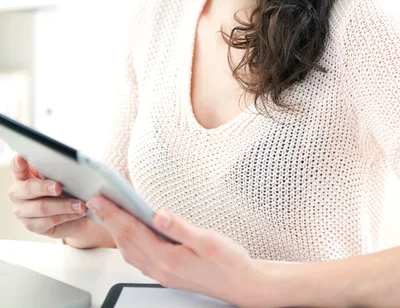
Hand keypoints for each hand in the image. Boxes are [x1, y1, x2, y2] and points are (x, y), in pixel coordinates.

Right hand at [8, 154, 90, 239]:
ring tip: (79, 204)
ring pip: (42, 207)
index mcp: (24, 175)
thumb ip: (58, 171)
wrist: (71, 211)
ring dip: (64, 206)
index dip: (18, 163)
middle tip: (59, 187)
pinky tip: (77, 213)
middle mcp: (18, 193)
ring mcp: (22, 210)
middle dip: (45, 187)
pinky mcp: (31, 225)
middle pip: (29, 188)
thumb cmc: (64, 188)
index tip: (21, 158)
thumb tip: (70, 167)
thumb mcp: (61, 176)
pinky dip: (66, 216)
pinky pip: (48, 222)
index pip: (17, 167)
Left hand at [86, 196, 279, 306]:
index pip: (132, 231)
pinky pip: (138, 257)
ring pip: (129, 251)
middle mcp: (160, 268)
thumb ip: (180, 228)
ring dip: (116, 231)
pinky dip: (127, 242)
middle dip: (109, 220)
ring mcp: (161, 273)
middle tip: (95, 201)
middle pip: (126, 241)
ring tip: (108, 212)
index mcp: (167, 258)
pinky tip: (128, 233)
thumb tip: (158, 214)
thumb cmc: (229, 262)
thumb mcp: (207, 240)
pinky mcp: (166, 273)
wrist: (242, 284)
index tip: (99, 198)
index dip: (114, 213)